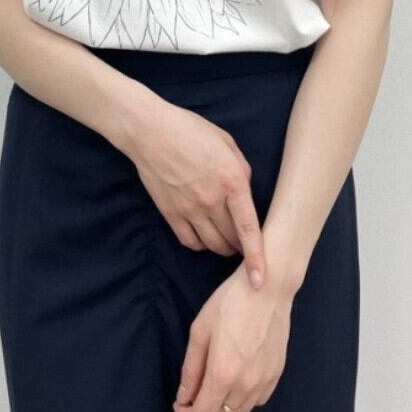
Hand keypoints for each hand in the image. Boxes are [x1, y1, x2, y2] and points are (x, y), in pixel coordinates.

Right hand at [126, 99, 266, 288]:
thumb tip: (246, 193)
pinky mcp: (171, 213)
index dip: (257, 258)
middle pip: (232, 240)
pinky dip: (201, 244)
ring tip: (228, 242)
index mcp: (232, 180)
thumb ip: (242, 170)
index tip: (261, 280)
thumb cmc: (191, 130)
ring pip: (212, 245)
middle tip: (246, 244)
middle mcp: (212, 200)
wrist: (150, 132)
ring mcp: (189, 209)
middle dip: (242, 247)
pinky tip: (204, 236)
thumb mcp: (228, 143)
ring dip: (224, 247)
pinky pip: (190, 242)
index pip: (249, 228)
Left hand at [172, 263, 292, 411]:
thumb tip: (184, 397)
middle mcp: (245, 385)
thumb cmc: (230, 303)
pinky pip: (256, 401)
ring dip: (223, 405)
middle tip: (195, 388)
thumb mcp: (200, 331)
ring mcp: (264, 382)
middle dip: (202, 408)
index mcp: (223, 374)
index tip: (180, 404)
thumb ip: (191, 369)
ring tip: (216, 380)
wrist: (268, 288)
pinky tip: (237, 376)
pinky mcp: (276, 374)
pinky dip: (243, 398)